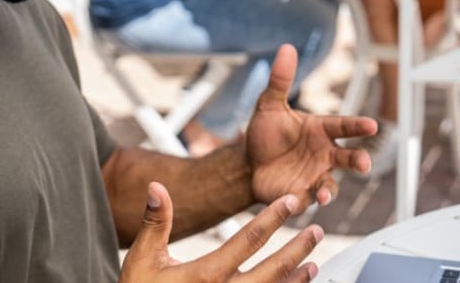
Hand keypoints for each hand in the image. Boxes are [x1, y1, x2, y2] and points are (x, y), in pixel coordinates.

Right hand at [119, 182, 323, 282]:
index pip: (247, 240)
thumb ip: (155, 222)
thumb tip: (157, 186)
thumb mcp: (143, 258)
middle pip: (272, 271)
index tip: (290, 201)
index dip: (272, 219)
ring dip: (295, 279)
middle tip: (316, 231)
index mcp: (205, 275)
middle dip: (296, 249)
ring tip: (313, 264)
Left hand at [246, 45, 377, 208]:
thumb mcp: (269, 106)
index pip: (344, 126)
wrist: (247, 164)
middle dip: (358, 161)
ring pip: (330, 185)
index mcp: (320, 131)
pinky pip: (305, 200)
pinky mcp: (300, 195)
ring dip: (328, 191)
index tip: (373, 125)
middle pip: (348, 158)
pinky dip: (303, 202)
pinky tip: (295, 200)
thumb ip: (281, 80)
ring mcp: (314, 176)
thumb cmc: (265, 134)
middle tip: (364, 164)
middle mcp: (323, 155)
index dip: (358, 126)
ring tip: (322, 194)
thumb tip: (286, 48)